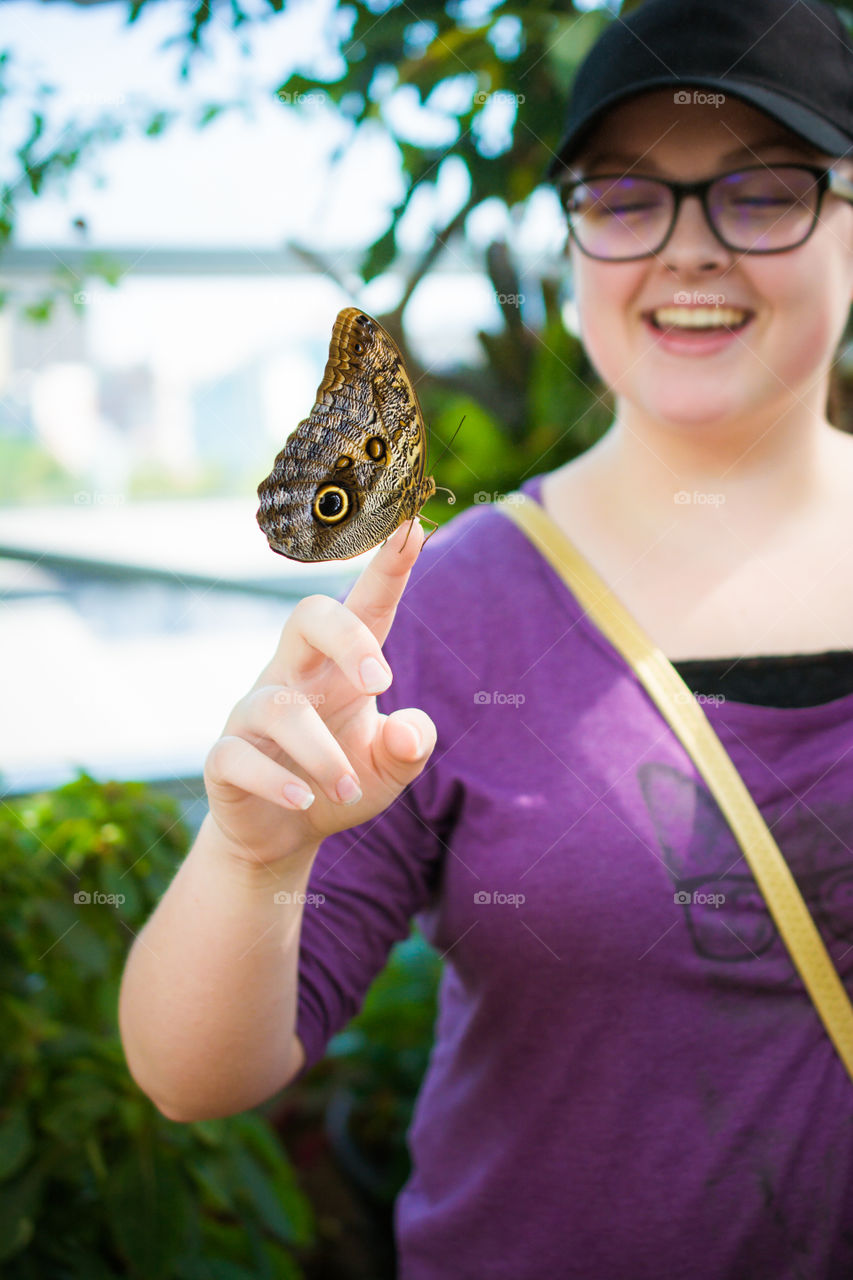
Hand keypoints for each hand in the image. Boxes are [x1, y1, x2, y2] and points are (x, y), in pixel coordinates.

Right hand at [203, 518, 435, 865]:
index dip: (387, 568)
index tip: (413, 528)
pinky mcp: (223, 759)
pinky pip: (238, 756)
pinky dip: (276, 780)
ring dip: (322, 754)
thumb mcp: (389, 770)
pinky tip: (303, 800)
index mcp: (337, 668)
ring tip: (348, 791)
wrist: (280, 836)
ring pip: (280, 708)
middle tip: (381, 684)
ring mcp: (252, 714)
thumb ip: (410, 746)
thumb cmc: (340, 783)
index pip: (365, 608)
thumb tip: (411, 730)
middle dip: (347, 638)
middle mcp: (292, 676)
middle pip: (307, 617)